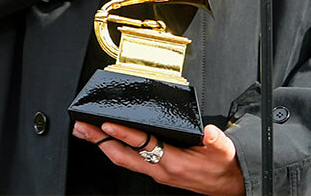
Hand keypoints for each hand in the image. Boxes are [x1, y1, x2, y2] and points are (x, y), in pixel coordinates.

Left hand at [73, 120, 245, 195]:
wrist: (228, 185)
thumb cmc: (222, 168)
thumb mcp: (223, 151)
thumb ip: (215, 140)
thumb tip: (208, 131)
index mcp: (174, 162)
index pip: (144, 145)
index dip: (125, 135)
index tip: (108, 125)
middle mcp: (160, 169)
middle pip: (123, 155)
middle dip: (100, 140)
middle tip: (82, 127)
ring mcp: (156, 172)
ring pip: (123, 159)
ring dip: (102, 145)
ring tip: (85, 131)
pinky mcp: (156, 171)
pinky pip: (129, 160)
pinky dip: (114, 149)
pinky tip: (106, 141)